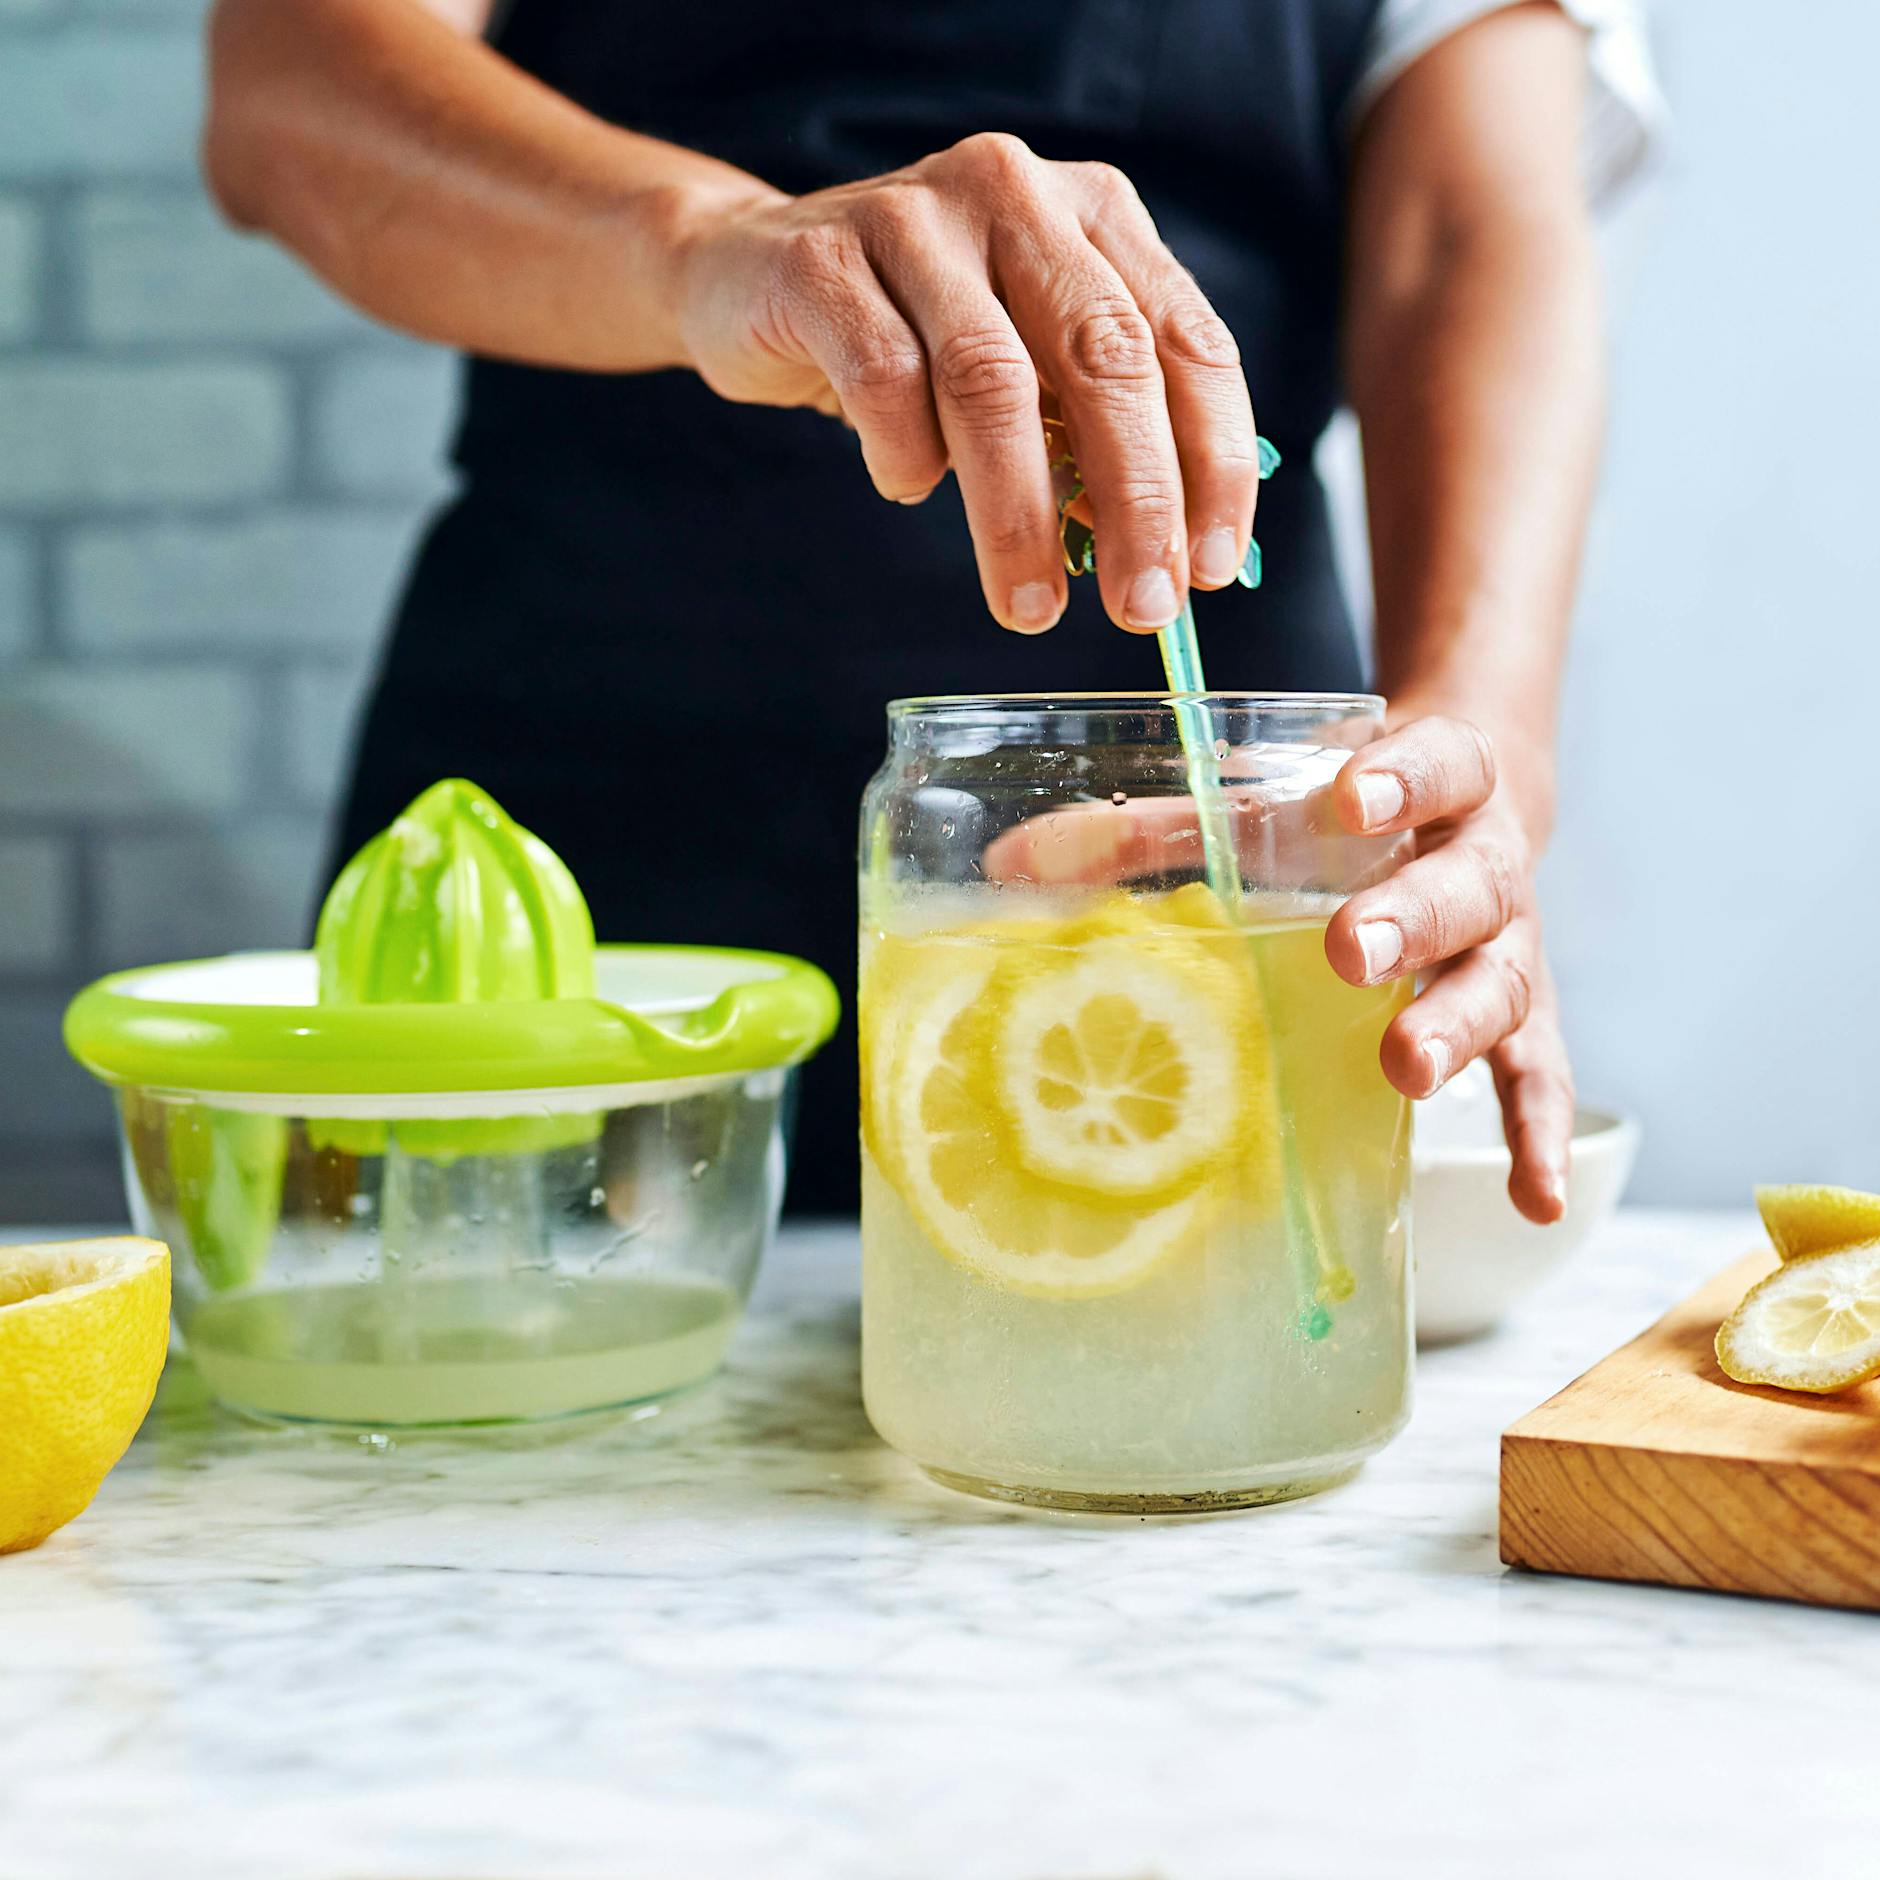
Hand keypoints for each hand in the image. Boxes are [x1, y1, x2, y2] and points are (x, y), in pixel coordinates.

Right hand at [673, 133, 1259, 634]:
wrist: (747, 272)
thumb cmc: (914, 334)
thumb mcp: (1024, 361)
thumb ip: (1091, 426)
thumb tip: (1163, 550)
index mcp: (1094, 213)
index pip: (1187, 343)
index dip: (1211, 463)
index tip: (1208, 569)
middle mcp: (1017, 195)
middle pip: (1105, 360)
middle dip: (1135, 501)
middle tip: (1139, 607)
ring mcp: (917, 217)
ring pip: (992, 381)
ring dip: (1020, 514)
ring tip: (1030, 605)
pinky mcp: (824, 261)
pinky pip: (883, 380)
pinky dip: (906, 458)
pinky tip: (907, 486)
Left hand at [979, 712, 1571, 1225]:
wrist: (1467, 803)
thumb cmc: (1343, 808)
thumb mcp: (1265, 797)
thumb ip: (1150, 829)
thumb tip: (1010, 868)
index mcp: (1439, 781)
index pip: (1439, 761)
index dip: (1401, 778)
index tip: (1351, 798)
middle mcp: (1487, 861)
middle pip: (1468, 885)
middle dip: (1412, 918)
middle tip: (1354, 950)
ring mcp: (1511, 943)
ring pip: (1503, 980)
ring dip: (1457, 1025)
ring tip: (1409, 1069)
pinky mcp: (1521, 1014)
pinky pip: (1537, 1074)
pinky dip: (1537, 1136)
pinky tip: (1534, 1201)